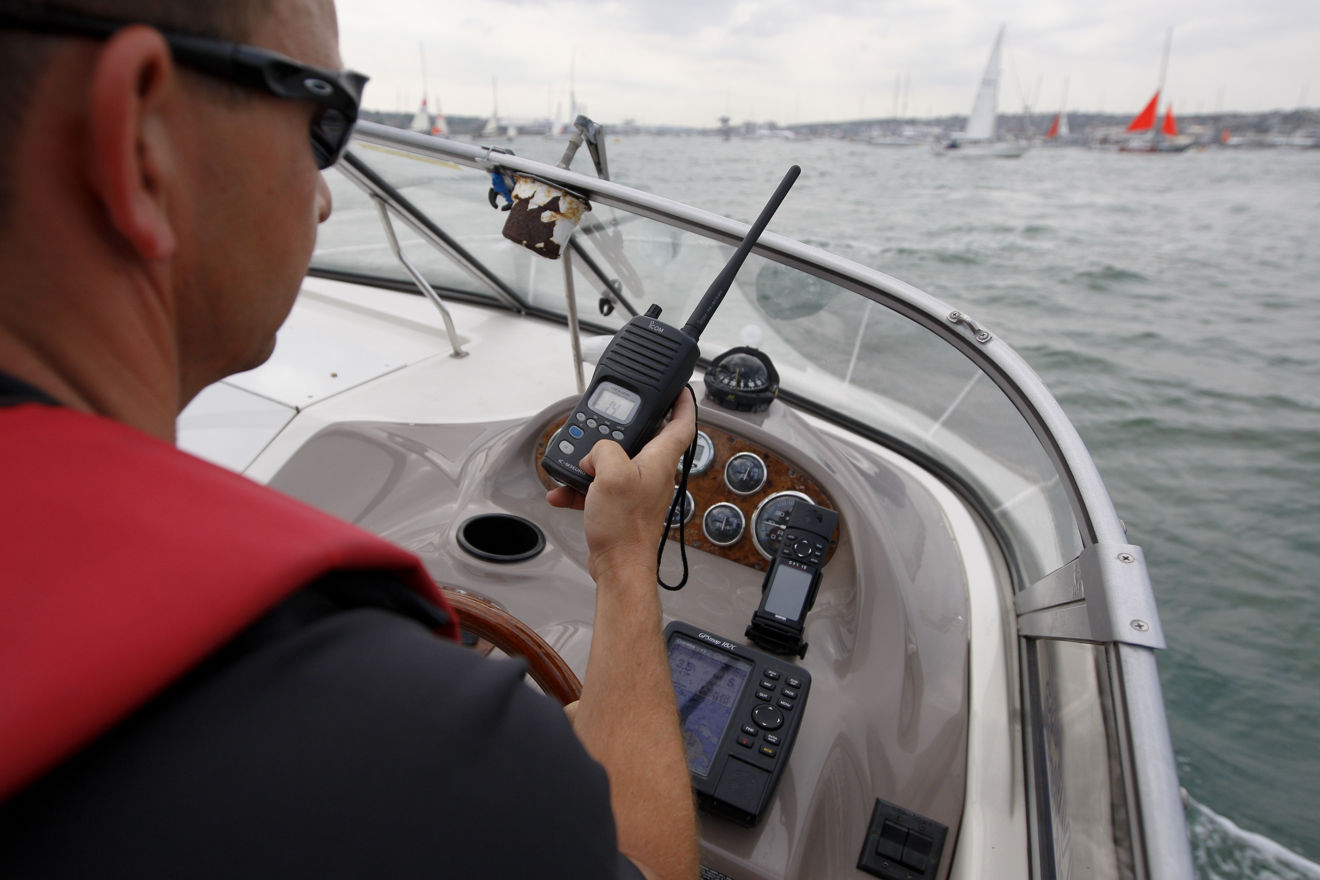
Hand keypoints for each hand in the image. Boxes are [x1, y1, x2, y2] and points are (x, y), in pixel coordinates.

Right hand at [547, 390, 696, 583]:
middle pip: (644, 439)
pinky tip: (562, 492)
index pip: (682, 424)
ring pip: (615, 463)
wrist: (619, 567)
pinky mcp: (621, 507)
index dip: (683, 403)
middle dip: (622, 429)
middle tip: (607, 421)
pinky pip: (599, 488)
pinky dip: (581, 488)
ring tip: (576, 463)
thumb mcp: (612, 473)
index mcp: (660, 460)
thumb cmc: (625, 527)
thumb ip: (604, 449)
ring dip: (592, 462)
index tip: (680, 389)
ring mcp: (637, 490)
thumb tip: (594, 453)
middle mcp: (652, 473)